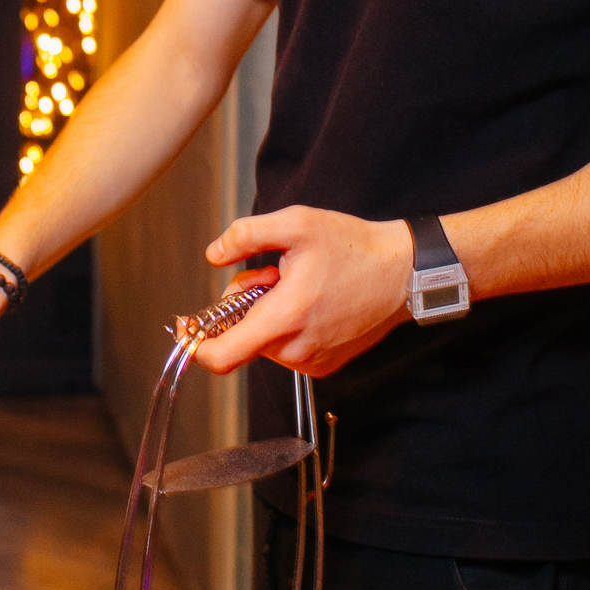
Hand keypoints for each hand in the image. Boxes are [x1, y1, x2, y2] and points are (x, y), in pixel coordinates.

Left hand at [196, 206, 411, 376]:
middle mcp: (296, 349)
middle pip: (241, 337)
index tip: (185, 326)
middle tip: (273, 273)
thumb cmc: (353, 247)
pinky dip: (286, 326)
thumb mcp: (296, 224)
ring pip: (263, 341)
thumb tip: (214, 254)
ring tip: (299, 285)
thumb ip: (246, 235)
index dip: (195, 344)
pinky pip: (286, 348)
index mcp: (284, 318)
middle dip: (245, 304)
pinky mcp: (324, 365)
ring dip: (267, 314)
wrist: (403, 272)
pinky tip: (312, 301)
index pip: (222, 356)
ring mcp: (312, 362)